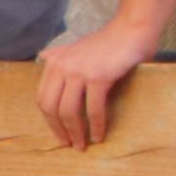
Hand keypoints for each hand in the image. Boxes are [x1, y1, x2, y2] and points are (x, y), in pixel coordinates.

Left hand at [36, 17, 157, 150]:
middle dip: (58, 130)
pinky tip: (99, 136)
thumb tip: (43, 56)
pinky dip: (95, 125)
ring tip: (82, 145)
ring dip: (75, 132)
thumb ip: (61, 55)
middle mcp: (61, 66)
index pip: (43, 97)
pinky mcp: (98, 77)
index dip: (49, 119)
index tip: (58, 133)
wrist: (133, 30)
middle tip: (68, 145)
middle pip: (50, 107)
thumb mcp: (78, 47)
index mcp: (54, 62)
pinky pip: (93, 109)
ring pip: (69, 111)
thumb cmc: (109, 41)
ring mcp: (78, 72)